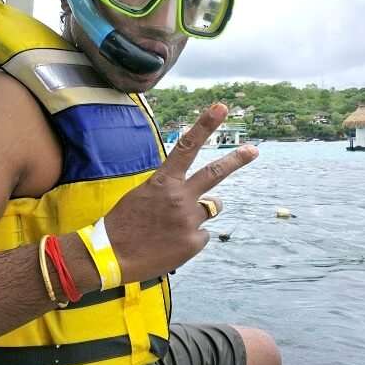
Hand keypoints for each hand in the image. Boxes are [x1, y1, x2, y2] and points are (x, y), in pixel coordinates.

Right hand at [104, 104, 257, 282]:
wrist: (111, 256)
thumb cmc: (123, 224)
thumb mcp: (141, 196)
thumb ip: (168, 190)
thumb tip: (191, 195)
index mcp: (163, 182)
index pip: (187, 147)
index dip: (205, 125)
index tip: (221, 107)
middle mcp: (180, 197)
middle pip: (215, 173)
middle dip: (236, 159)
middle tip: (253, 150)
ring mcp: (189, 220)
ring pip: (212, 208)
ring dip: (200, 212)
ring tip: (175, 224)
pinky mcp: (193, 242)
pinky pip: (202, 234)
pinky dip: (190, 238)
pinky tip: (170, 243)